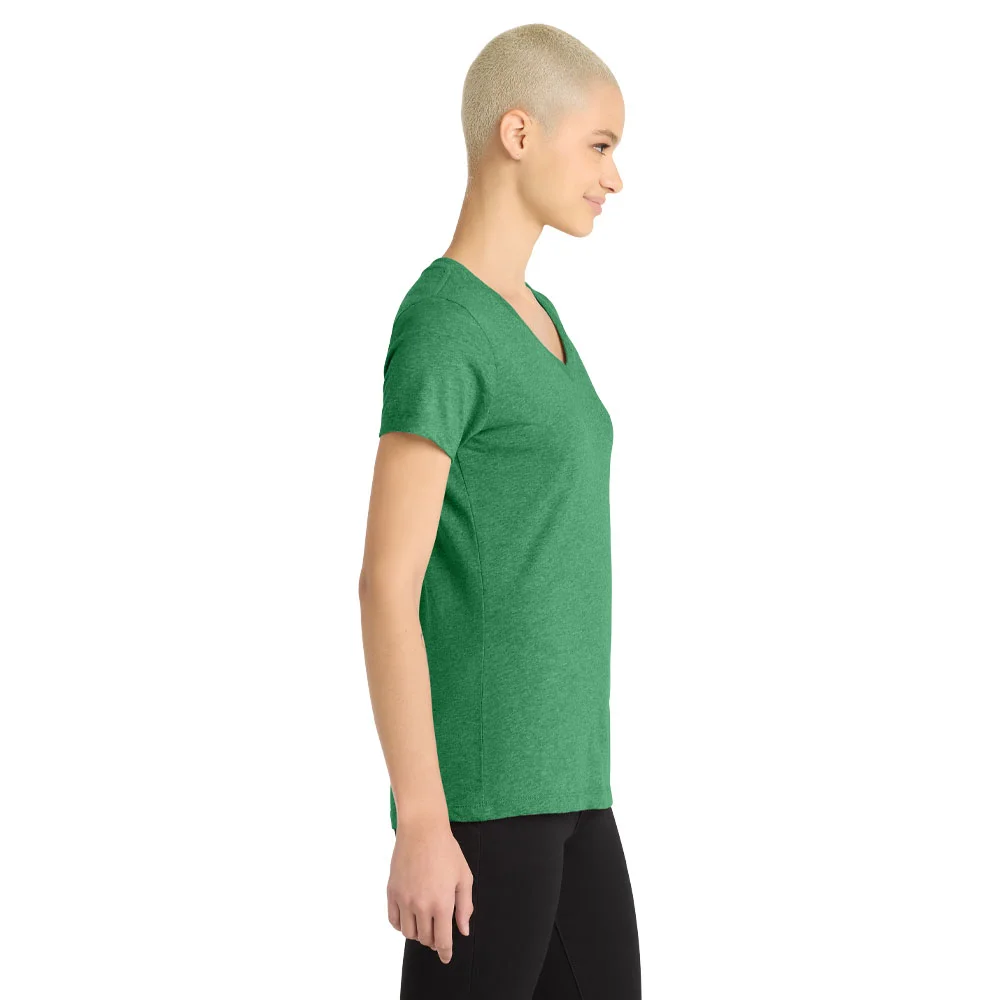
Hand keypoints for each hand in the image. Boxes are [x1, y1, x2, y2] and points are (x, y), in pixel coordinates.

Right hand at [387, 816, 473, 963]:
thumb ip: (465, 906)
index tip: (446, 958)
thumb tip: (463, 930)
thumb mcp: (464, 877)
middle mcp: (421, 906)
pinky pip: (394, 920)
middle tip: (438, 933)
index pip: (442, 941)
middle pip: (425, 939)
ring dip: (418, 933)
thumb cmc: (447, 851)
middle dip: (433, 941)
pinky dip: (401, 925)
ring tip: (424, 923)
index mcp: (442, 904)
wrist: (422, 830)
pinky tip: (409, 918)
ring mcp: (404, 900)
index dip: (445, 953)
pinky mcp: (392, 892)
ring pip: (409, 933)